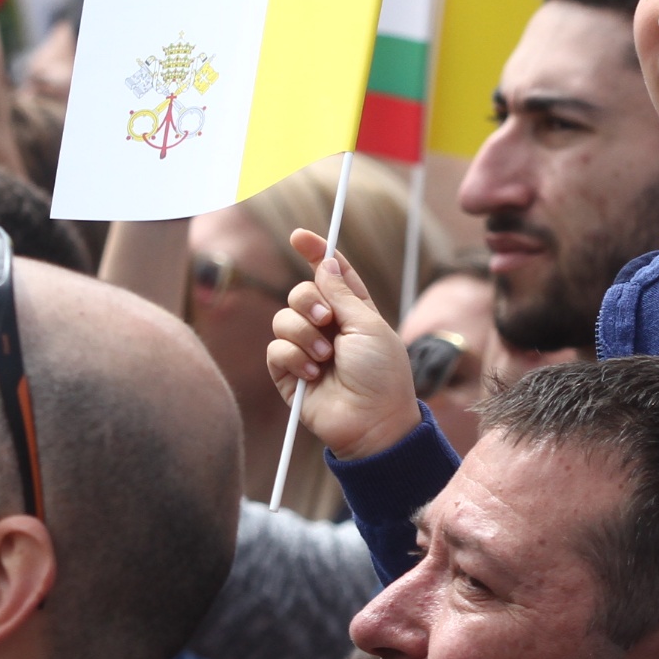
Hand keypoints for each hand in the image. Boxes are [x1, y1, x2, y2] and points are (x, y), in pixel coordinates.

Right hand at [267, 228, 420, 459]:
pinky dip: (294, 357)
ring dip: (303, 333)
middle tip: (327, 320)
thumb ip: (342, 293)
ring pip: (283, 318)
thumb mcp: (369, 325)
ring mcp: (307, 349)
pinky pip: (275, 348)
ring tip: (324, 357)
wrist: (372, 422)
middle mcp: (328, 327)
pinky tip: (312, 374)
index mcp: (353, 311)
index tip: (299, 237)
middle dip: (309, 301)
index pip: (330, 274)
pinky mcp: (289, 373)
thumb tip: (326, 262)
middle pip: (300, 293)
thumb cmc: (382, 375)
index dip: (316, 253)